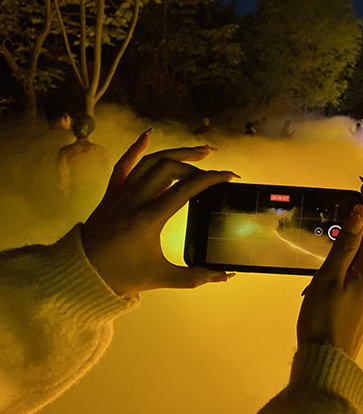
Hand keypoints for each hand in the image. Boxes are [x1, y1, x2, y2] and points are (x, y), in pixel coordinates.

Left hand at [81, 130, 238, 298]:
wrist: (82, 274)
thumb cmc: (122, 275)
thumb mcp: (162, 278)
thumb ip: (197, 277)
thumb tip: (226, 275)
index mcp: (149, 218)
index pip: (186, 189)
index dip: (212, 179)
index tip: (229, 176)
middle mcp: (135, 199)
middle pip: (170, 168)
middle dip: (197, 165)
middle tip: (215, 170)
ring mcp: (121, 193)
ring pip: (151, 162)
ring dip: (177, 152)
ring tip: (200, 151)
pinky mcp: (112, 193)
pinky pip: (123, 165)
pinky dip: (136, 148)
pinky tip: (148, 135)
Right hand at [296, 179, 362, 360]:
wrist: (326, 365)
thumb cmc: (322, 320)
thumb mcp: (328, 278)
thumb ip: (344, 246)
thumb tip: (361, 214)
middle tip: (351, 200)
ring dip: (356, 241)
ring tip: (338, 230)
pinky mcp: (360, 309)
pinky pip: (358, 276)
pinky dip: (349, 260)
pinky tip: (332, 267)